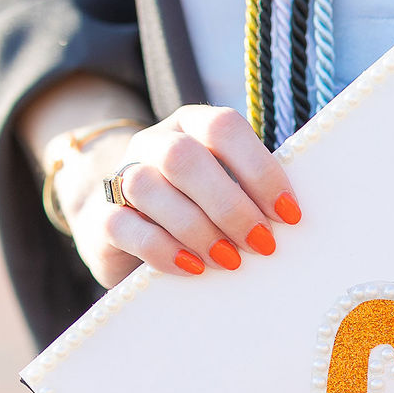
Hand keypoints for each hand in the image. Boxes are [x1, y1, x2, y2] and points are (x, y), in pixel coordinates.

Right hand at [52, 105, 301, 287]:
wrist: (131, 227)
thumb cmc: (200, 208)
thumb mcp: (228, 190)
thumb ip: (253, 191)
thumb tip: (291, 219)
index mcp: (192, 125)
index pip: (224, 127)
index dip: (259, 169)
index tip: (289, 214)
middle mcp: (154, 143)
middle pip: (184, 158)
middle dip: (229, 205)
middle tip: (262, 243)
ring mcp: (122, 176)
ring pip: (147, 187)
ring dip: (196, 228)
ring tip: (229, 260)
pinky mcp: (102, 219)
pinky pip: (123, 225)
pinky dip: (163, 250)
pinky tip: (193, 267)